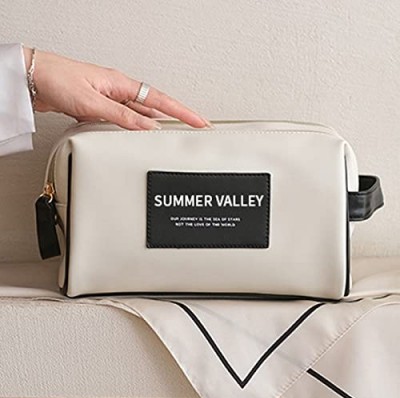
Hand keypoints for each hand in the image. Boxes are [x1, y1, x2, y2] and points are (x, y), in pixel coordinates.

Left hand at [23, 47, 210, 129]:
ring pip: (139, 115)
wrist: (32, 78)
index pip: (160, 100)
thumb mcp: (93, 102)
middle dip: (176, 118)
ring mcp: (110, 100)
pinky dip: (133, 129)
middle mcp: (118, 91)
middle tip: (194, 129)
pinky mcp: (100, 108)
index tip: (199, 121)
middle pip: (154, 108)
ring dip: (155, 126)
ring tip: (172, 136)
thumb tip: (147, 128)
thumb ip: (121, 117)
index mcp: (121, 84)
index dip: (182, 111)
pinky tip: (136, 136)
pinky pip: (124, 120)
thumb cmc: (57, 80)